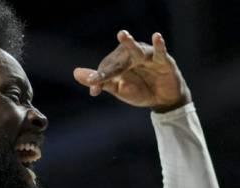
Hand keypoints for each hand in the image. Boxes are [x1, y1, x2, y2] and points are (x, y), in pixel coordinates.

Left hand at [73, 31, 191, 112]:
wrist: (163, 99)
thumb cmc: (140, 91)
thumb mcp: (119, 89)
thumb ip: (101, 81)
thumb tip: (76, 73)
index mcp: (119, 63)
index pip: (107, 69)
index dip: (100, 78)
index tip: (93, 88)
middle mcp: (131, 56)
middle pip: (119, 59)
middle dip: (111, 67)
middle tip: (100, 73)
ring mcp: (147, 57)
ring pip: (136, 50)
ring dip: (129, 44)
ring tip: (122, 35)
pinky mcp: (163, 60)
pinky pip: (160, 51)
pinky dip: (159, 45)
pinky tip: (157, 36)